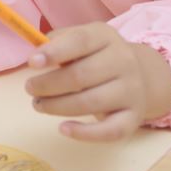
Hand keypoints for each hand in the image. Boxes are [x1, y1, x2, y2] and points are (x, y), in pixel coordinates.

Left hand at [23, 22, 170, 141]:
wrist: (141, 76)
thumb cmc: (96, 56)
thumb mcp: (80, 39)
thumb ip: (57, 42)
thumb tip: (36, 56)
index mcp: (105, 37)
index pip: (80, 41)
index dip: (54, 52)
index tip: (32, 63)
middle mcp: (123, 61)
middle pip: (81, 75)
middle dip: (48, 84)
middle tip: (29, 88)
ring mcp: (131, 90)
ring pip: (90, 102)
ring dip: (57, 106)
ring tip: (39, 104)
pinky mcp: (134, 117)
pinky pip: (110, 131)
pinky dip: (85, 133)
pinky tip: (63, 128)